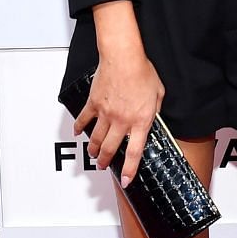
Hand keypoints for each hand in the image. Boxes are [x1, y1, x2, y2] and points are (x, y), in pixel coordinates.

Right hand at [75, 3, 164, 187]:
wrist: (124, 58)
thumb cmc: (143, 72)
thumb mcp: (158, 94)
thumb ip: (155, 110)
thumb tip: (153, 118)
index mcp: (141, 121)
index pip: (135, 152)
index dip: (129, 169)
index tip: (125, 180)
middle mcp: (122, 121)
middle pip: (112, 148)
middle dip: (106, 161)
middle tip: (102, 166)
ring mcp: (106, 113)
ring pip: (97, 138)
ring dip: (94, 149)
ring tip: (93, 154)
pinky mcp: (94, 103)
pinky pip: (84, 119)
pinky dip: (79, 127)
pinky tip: (78, 132)